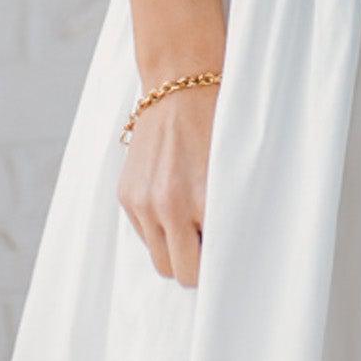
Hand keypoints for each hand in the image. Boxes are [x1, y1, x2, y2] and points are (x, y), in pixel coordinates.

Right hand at [117, 82, 218, 288]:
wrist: (181, 86)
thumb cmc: (220, 126)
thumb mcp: (234, 171)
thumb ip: (229, 214)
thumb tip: (233, 251)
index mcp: (200, 201)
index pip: (206, 267)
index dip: (219, 270)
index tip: (231, 265)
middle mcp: (166, 206)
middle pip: (181, 273)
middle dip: (198, 266)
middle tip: (214, 246)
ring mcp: (141, 202)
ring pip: (160, 260)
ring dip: (177, 251)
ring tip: (196, 225)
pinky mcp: (126, 195)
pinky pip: (144, 236)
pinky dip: (160, 231)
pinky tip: (176, 205)